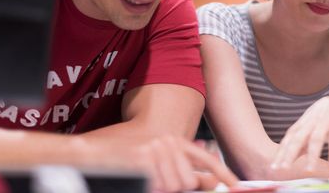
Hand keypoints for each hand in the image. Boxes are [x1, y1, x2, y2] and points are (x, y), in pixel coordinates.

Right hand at [112, 135, 237, 191]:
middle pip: (189, 181)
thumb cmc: (123, 158)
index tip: (236, 185)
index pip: (206, 159)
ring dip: (161, 188)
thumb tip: (211, 181)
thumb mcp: (157, 158)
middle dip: (176, 188)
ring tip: (144, 179)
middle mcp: (167, 142)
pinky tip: (140, 179)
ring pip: (175, 186)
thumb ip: (183, 167)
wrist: (91, 152)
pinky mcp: (143, 161)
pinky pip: (158, 186)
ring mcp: (155, 151)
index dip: (223, 174)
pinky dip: (150, 187)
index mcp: (173, 140)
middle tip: (157, 181)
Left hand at [271, 96, 328, 170]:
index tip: (274, 167)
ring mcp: (323, 123)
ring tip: (309, 170)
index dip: (281, 152)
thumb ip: (298, 145)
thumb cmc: (318, 120)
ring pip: (316, 139)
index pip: (288, 139)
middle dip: (291, 152)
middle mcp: (309, 124)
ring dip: (313, 155)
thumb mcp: (306, 129)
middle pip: (298, 138)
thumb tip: (285, 161)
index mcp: (300, 125)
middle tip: (285, 168)